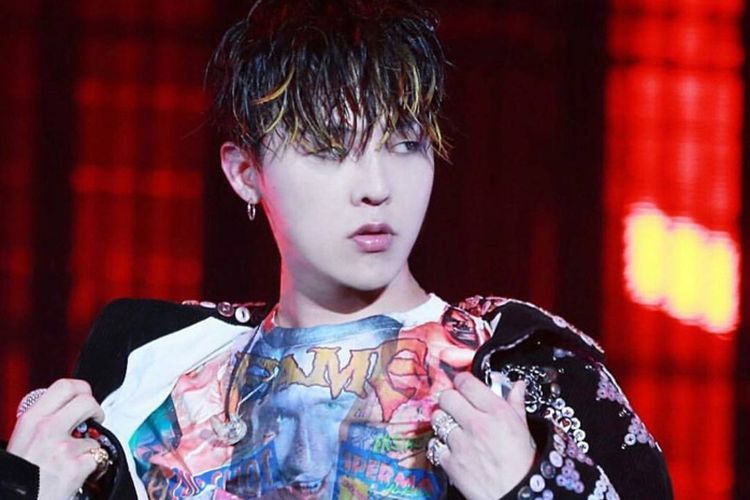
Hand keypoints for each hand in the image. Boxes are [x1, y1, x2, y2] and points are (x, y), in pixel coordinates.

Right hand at [7, 379, 105, 499]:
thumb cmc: (21, 476)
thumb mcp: (22, 439)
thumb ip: (43, 421)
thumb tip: (66, 407)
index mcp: (31, 419)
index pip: (64, 385)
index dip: (81, 389)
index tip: (85, 397)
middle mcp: (47, 429)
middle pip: (87, 401)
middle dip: (96, 410)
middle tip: (95, 419)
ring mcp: (63, 447)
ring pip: (94, 434)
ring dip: (89, 446)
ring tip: (74, 458)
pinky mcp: (76, 466)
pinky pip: (98, 456)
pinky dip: (93, 464)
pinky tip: (78, 471)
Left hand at [430, 372, 535, 499]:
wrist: (518, 496)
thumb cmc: (524, 465)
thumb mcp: (524, 429)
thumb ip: (516, 404)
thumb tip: (517, 386)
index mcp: (497, 412)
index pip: (466, 382)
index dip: (461, 381)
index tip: (461, 385)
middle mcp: (477, 424)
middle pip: (447, 397)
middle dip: (450, 400)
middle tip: (455, 406)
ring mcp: (461, 443)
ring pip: (437, 418)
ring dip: (443, 421)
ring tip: (453, 428)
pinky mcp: (450, 462)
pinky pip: (435, 443)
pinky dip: (440, 445)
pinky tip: (452, 448)